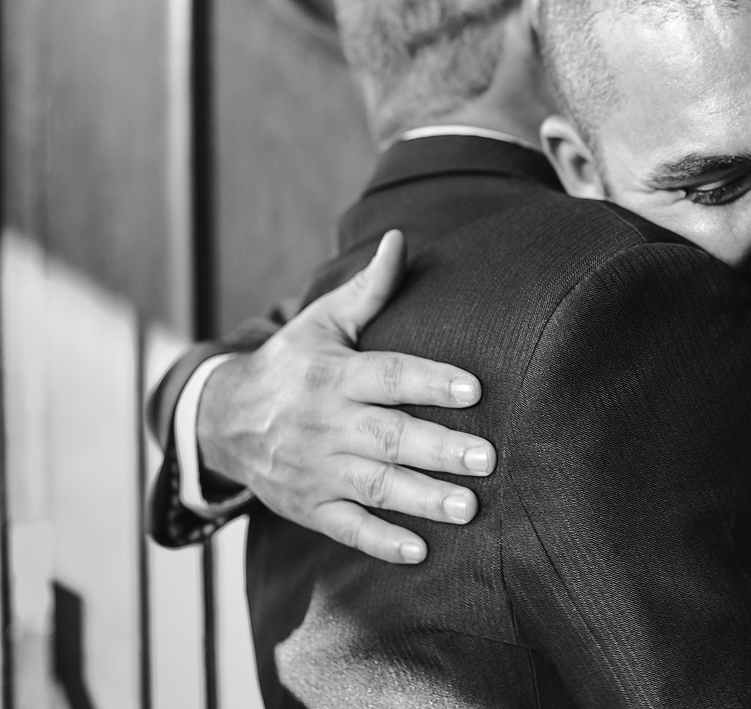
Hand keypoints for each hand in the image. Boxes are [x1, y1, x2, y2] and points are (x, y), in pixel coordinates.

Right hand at [197, 230, 493, 563]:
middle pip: (389, 436)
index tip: (474, 388)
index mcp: (333, 375)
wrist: (221, 420)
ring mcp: (316, 468)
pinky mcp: (309, 505)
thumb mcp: (322, 322)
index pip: (388, 375)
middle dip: (439, 449)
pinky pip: (346, 527)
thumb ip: (368, 290)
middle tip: (487, 458)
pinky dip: (380, 542)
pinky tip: (419, 551)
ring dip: (423, 498)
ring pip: (375, 486)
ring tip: (469, 507)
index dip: (429, 380)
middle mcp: (326, 423)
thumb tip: (401, 240)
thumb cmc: (291, 364)